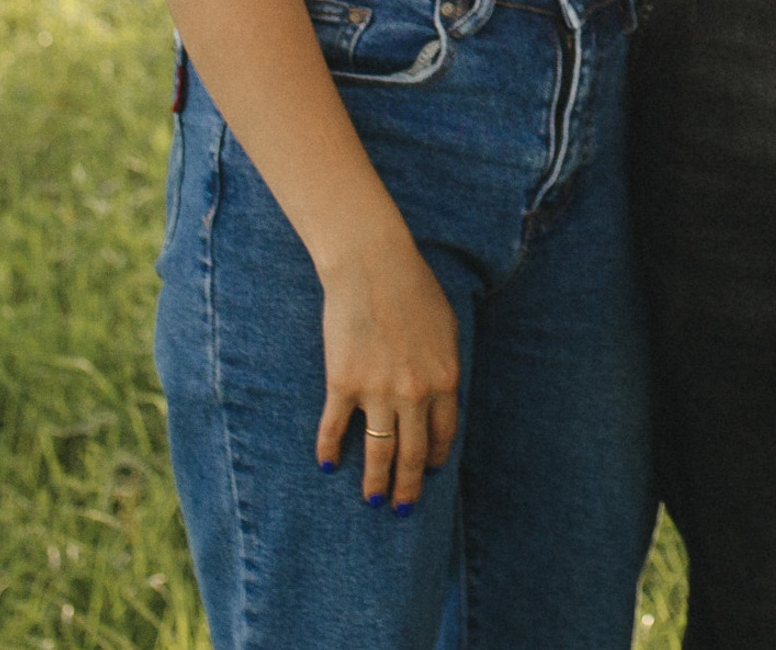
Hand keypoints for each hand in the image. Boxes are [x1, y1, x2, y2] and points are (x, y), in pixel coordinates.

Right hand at [316, 229, 460, 511]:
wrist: (374, 267)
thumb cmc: (414, 289)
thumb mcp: (445, 328)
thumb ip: (445, 366)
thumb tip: (447, 398)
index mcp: (444, 377)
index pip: (443, 434)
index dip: (434, 458)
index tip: (427, 472)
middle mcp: (414, 393)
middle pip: (412, 453)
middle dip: (407, 486)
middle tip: (401, 508)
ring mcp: (377, 391)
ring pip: (378, 452)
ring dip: (375, 481)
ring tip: (372, 500)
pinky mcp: (343, 384)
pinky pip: (336, 429)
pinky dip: (330, 450)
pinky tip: (328, 464)